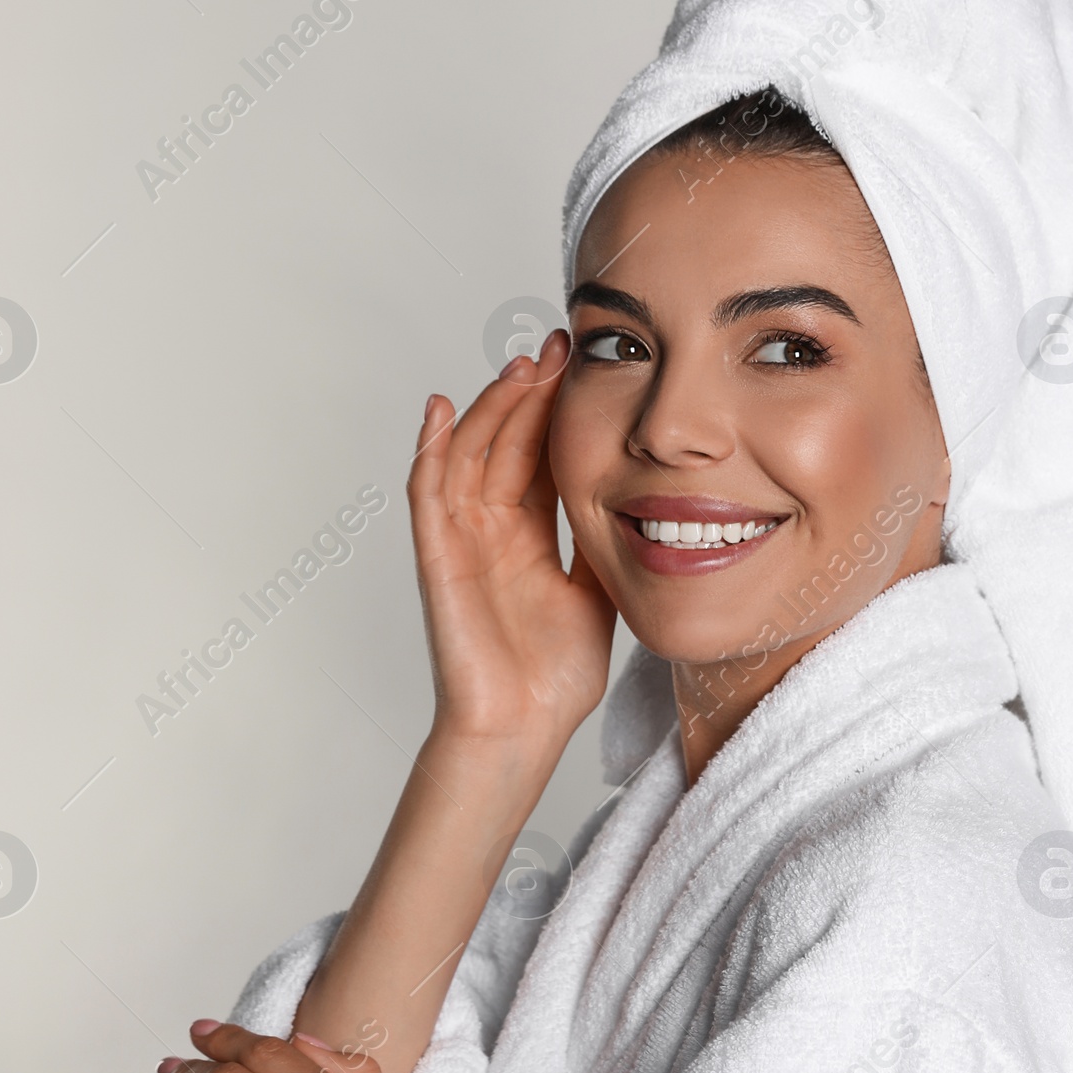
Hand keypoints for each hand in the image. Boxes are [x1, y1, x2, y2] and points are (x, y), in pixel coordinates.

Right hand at [412, 334, 616, 747]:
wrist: (523, 728)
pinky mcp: (438, 559)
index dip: (555, 409)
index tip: (582, 361)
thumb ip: (604, 541)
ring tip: (519, 365)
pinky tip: (442, 409)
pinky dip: (431, 450)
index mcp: (529, 536)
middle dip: (528, 393)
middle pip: (504, 444)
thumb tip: (644, 497)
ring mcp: (461, 542)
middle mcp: (490, 530)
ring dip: (490, 408)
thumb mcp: (600, 589)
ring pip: (468, 456)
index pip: (539, 454)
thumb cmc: (554, 676)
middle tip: (556, 345)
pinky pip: (428, 495)